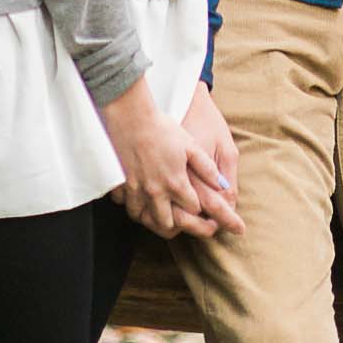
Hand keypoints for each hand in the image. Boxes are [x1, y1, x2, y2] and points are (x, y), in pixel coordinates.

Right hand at [100, 79, 243, 240]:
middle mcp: (156, 193)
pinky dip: (133, 207)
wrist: (130, 117)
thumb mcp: (190, 144)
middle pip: (168, 225)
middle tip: (185, 222)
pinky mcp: (119, 186)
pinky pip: (125, 207)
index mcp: (176, 184)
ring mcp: (136, 192)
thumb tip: (222, 186)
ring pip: (144, 220)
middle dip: (179, 226)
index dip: (201, 211)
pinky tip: (139, 201)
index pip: (193, 210)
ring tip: (162, 214)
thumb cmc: (162, 128)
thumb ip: (206, 168)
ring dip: (154, 220)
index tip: (205, 210)